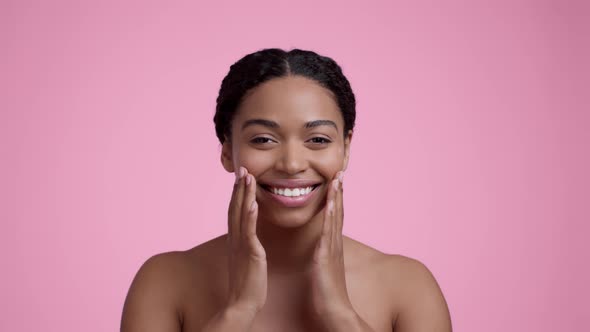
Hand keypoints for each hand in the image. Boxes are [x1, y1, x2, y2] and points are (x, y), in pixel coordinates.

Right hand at [225, 166, 266, 314]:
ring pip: (241, 215)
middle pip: (235, 207)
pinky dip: (250, 216)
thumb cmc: (247, 284)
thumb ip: (245, 244)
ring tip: (247, 176)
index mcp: (236, 240)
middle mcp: (235, 239)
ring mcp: (241, 245)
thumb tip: (247, 235)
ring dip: (243, 194)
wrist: (242, 304)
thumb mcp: (245, 259)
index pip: (235, 211)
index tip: (241, 176)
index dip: (237, 192)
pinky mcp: (249, 254)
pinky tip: (253, 202)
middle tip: (242, 167)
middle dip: (239, 187)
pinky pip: (249, 231)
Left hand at [309, 171, 355, 322]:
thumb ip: (324, 255)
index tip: (335, 181)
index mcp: (332, 246)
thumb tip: (321, 247)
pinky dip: (330, 217)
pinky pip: (328, 233)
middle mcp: (334, 245)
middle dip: (338, 192)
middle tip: (339, 172)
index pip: (334, 217)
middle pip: (338, 213)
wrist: (336, 313)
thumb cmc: (329, 294)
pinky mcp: (326, 258)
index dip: (335, 199)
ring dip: (336, 199)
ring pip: (335, 219)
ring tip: (336, 180)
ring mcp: (332, 250)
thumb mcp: (325, 269)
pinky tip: (330, 204)